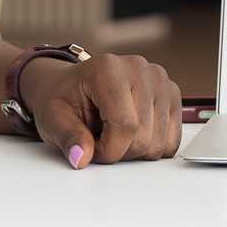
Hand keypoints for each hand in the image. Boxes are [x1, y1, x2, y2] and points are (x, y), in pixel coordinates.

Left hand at [20, 52, 182, 168]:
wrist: (74, 86)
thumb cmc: (65, 99)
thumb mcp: (53, 118)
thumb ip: (69, 138)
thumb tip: (81, 158)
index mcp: (107, 68)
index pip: (124, 124)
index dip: (107, 150)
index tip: (90, 148)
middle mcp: (138, 68)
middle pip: (143, 138)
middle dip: (118, 151)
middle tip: (100, 138)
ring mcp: (159, 80)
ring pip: (158, 143)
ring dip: (134, 150)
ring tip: (114, 132)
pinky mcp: (172, 94)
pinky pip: (171, 140)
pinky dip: (152, 146)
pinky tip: (133, 131)